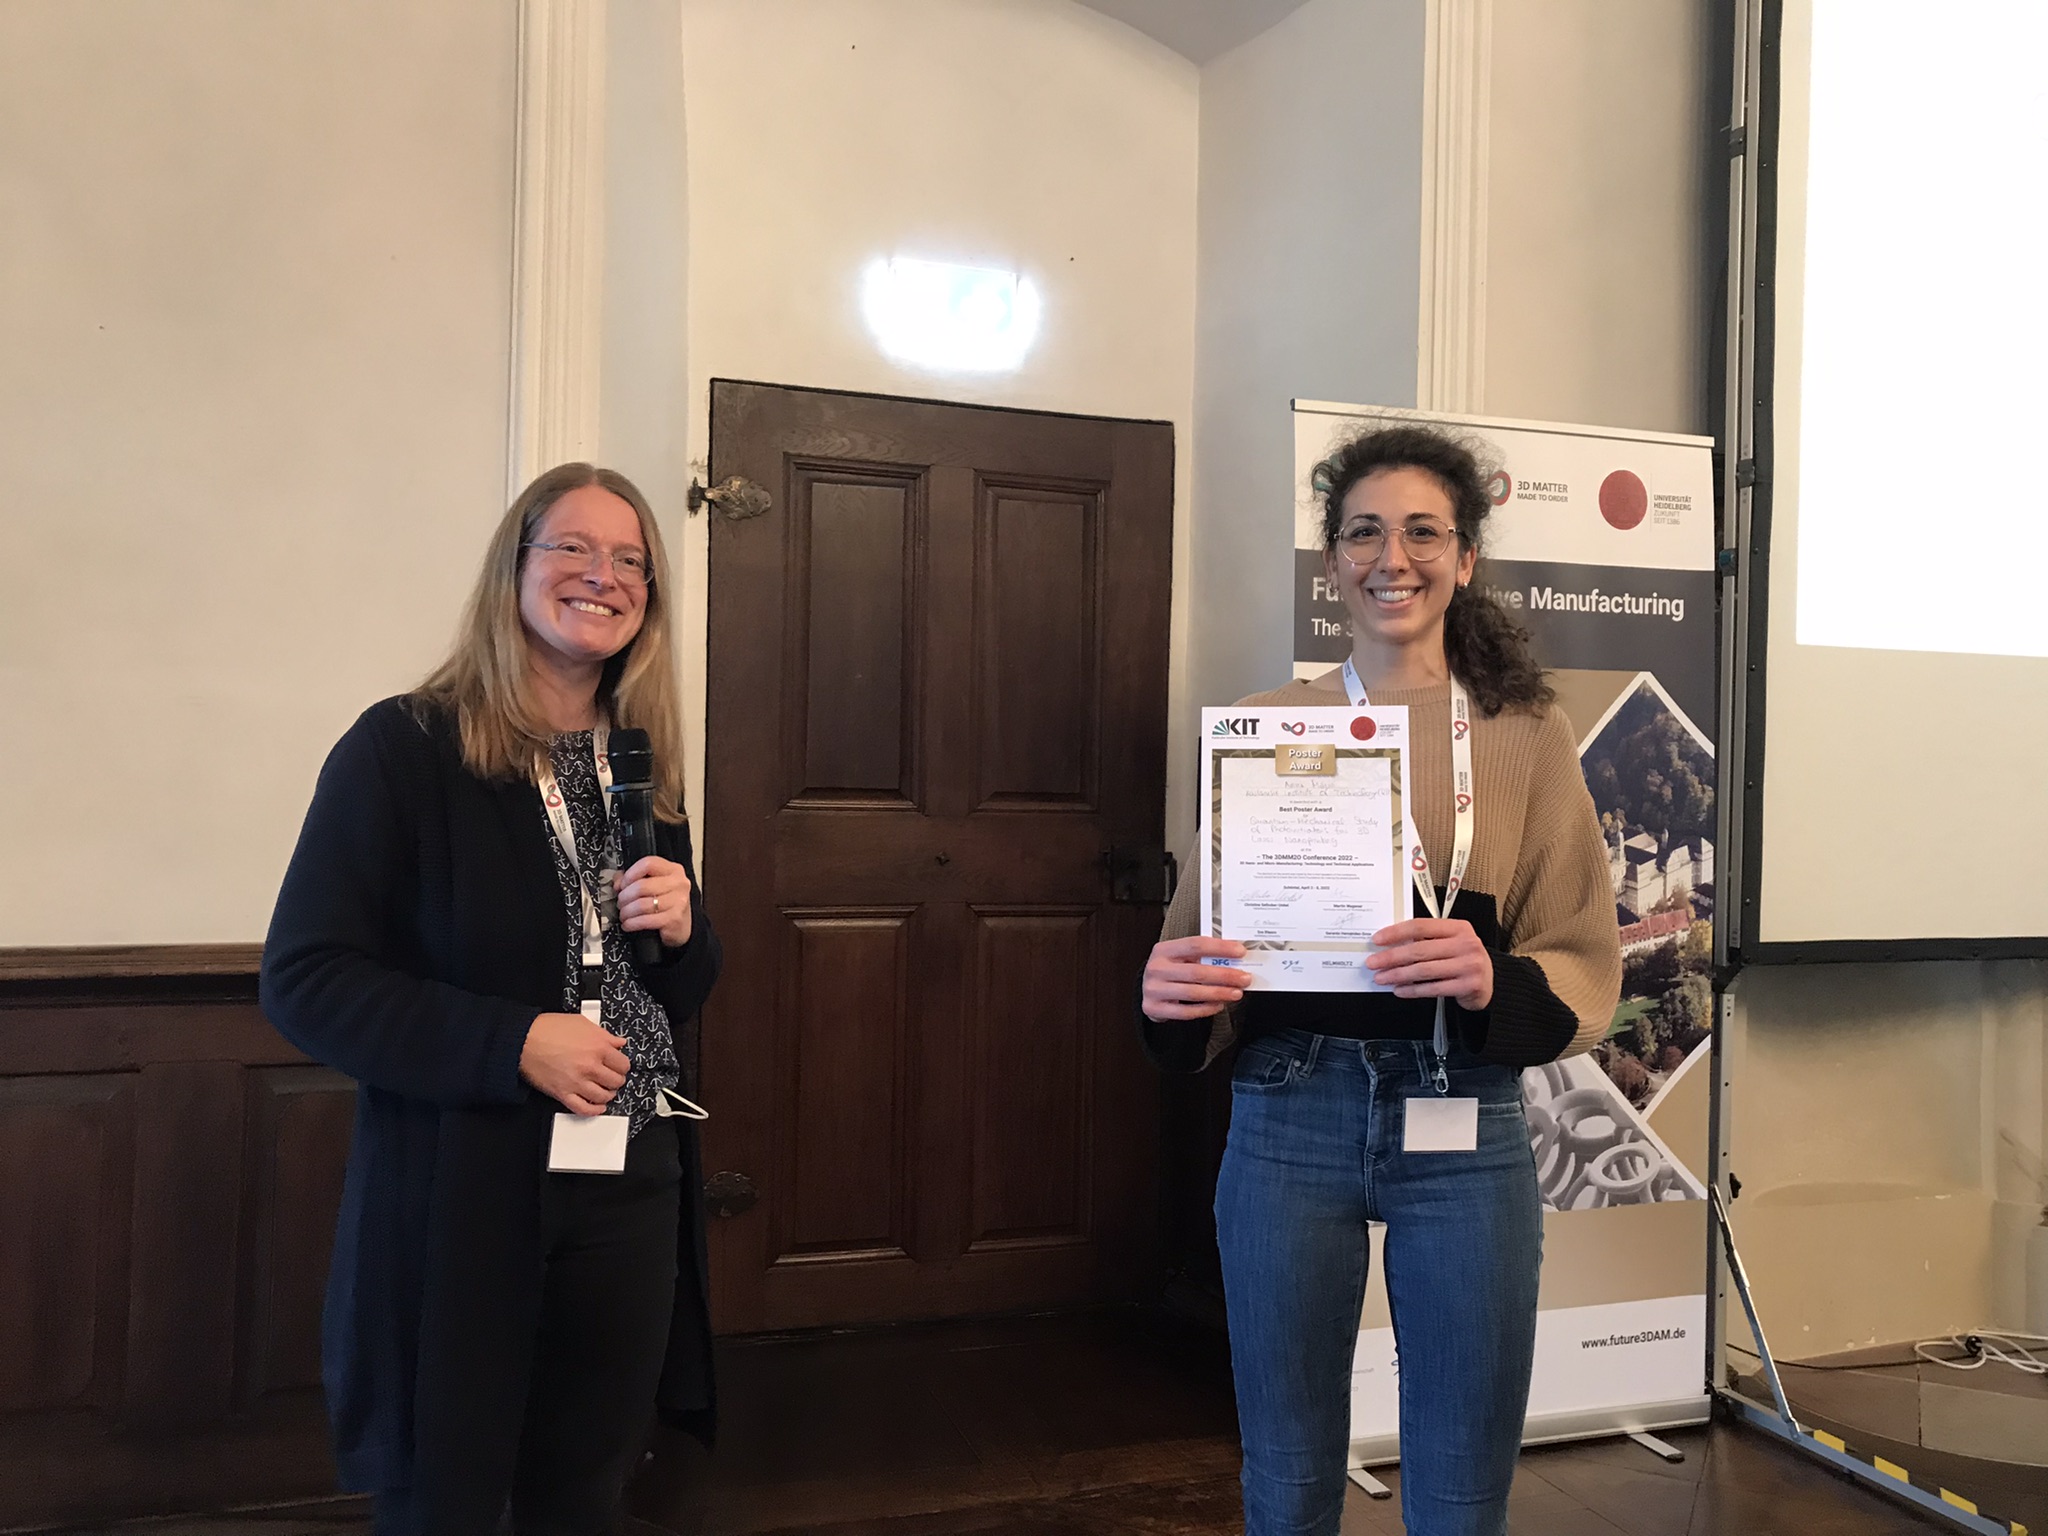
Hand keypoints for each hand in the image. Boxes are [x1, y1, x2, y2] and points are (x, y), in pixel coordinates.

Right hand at [521, 1012, 630, 1115]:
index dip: (622, 1065)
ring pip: (603, 1096)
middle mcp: (590, 1066)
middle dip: (616, 1080)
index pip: (623, 1064)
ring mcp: (577, 1082)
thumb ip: (604, 1035)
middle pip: (616, 1081)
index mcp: (598, 1047)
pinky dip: (594, 1110)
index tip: (619, 1066)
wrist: (523, 1040)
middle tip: (612, 1077)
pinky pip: (584, 1109)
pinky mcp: (563, 1093)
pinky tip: (597, 1106)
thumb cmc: (547, 1029)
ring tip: (604, 1090)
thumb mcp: (582, 1023)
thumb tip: (618, 1042)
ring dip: (607, 1094)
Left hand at [615, 856, 692, 948]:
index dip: (630, 874)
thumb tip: (618, 883)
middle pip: (642, 886)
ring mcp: (678, 901)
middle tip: (620, 903)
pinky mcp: (674, 919)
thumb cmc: (666, 904)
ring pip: (642, 904)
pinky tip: (628, 924)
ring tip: (624, 914)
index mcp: (673, 870)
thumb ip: (634, 878)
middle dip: (625, 897)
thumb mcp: (654, 885)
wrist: (681, 927)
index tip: (622, 885)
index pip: (648, 863)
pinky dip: (632, 923)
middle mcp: (679, 883)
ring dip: (627, 911)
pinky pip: (646, 920)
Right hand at [1142, 936, 1251, 1020]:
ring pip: (1193, 992)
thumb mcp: (1180, 957)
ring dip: (1219, 993)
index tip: (1240, 952)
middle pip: (1196, 971)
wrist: (1147, 990)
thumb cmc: (1171, 971)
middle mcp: (1156, 968)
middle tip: (1244, 978)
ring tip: (1237, 993)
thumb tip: (1235, 959)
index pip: (1195, 945)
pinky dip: (1206, 1009)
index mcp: (1164, 949)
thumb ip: (1202, 956)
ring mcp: (1154, 989)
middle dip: (1225, 975)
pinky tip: (1219, 1004)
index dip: (1220, 948)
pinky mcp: (1154, 1008)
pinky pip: (1186, 1011)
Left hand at [1366, 918, 1492, 1008]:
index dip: (1396, 932)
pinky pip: (1433, 988)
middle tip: (1373, 963)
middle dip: (1391, 957)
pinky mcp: (1469, 985)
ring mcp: (1469, 965)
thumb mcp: (1451, 942)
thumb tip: (1390, 945)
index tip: (1377, 940)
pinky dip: (1413, 990)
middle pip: (1420, 949)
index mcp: (1459, 928)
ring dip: (1398, 975)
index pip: (1421, 926)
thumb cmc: (1463, 960)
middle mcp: (1466, 944)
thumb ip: (1427, 940)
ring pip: (1424, 970)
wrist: (1490, 983)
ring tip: (1382, 978)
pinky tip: (1399, 990)